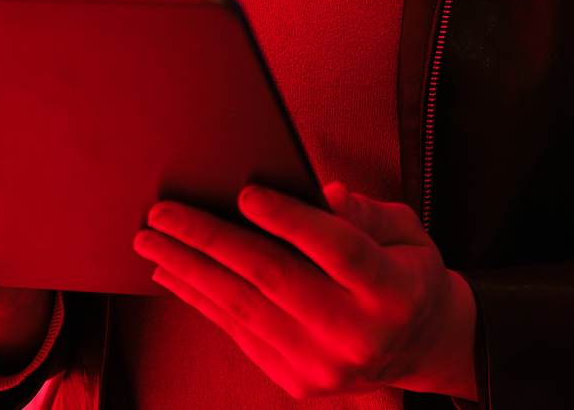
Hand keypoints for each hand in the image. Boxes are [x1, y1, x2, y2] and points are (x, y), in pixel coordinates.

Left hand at [134, 181, 477, 400]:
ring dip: (190, 271)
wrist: (422, 346)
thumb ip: (363, 213)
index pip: (338, 250)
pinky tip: (175, 274)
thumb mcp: (404, 230)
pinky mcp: (297, 381)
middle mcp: (357, 332)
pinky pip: (239, 333)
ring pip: (245, 309)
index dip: (291, 221)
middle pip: (275, 279)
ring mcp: (323, 364)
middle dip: (212, 240)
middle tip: (163, 212)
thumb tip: (320, 192)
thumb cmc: (407, 271)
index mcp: (393, 289)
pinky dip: (203, 300)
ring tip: (151, 241)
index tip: (246, 192)